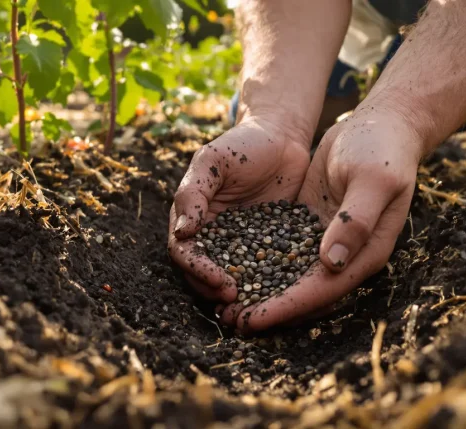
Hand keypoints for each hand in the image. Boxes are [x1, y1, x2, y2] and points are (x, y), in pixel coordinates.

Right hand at [168, 116, 311, 303]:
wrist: (283, 138)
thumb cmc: (242, 144)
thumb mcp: (213, 160)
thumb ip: (194, 193)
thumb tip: (181, 232)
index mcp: (192, 217)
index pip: (184, 252)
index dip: (196, 269)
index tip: (217, 279)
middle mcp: (213, 235)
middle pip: (202, 272)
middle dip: (213, 288)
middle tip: (234, 297)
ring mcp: (240, 243)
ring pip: (230, 276)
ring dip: (236, 293)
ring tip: (251, 303)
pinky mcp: (268, 245)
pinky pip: (263, 269)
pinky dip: (265, 284)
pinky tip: (276, 294)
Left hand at [220, 108, 424, 330]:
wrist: (383, 124)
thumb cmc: (383, 150)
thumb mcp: (372, 180)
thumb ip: (356, 221)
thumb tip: (331, 262)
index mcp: (366, 252)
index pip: (322, 290)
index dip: (287, 306)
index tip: (254, 318)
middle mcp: (347, 255)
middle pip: (304, 293)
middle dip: (268, 308)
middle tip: (230, 321)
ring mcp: (328, 240)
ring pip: (291, 277)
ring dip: (261, 292)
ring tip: (224, 306)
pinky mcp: (311, 224)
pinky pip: (284, 252)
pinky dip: (261, 264)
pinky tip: (233, 269)